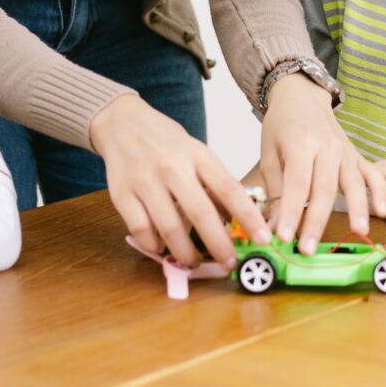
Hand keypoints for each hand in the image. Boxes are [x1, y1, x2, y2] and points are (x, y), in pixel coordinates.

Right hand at [90, 94, 269, 268]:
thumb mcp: (197, 152)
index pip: (229, 188)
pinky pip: (140, 230)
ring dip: (186, 252)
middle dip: (219, 244)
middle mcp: (172, 167)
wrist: (123, 123)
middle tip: (230, 263)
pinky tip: (162, 248)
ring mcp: (145, 181)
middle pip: (200, 213)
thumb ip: (212, 182)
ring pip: (170, 227)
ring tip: (195, 261)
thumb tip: (233, 220)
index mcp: (197, 155)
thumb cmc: (166, 142)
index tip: (263, 238)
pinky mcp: (122, 194)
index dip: (248, 216)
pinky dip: (153, 245)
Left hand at [258, 74, 385, 253]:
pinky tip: (383, 210)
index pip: (297, 184)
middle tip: (309, 249)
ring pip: (353, 183)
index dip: (291, 212)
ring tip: (358, 231)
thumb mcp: (268, 153)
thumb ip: (275, 190)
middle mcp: (326, 147)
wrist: (302, 97)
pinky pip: (373, 174)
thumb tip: (274, 226)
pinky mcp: (357, 156)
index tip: (285, 237)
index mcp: (300, 143)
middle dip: (317, 221)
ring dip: (357, 209)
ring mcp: (345, 151)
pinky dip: (381, 191)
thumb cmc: (282, 125)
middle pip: (324, 188)